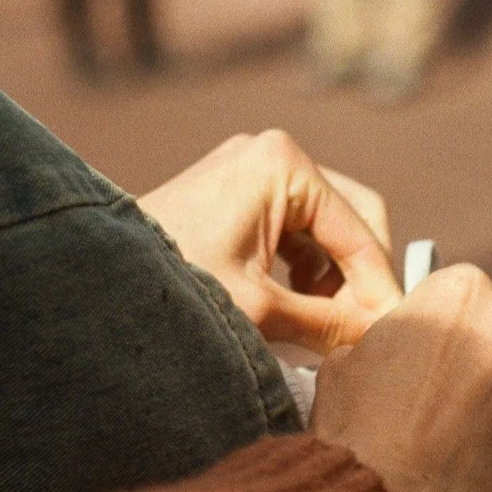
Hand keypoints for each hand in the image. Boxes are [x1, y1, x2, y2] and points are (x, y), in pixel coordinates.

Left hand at [138, 131, 400, 352]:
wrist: (95, 283)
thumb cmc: (173, 289)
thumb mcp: (260, 311)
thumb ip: (329, 323)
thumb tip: (380, 338)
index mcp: (283, 164)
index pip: (359, 232)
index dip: (380, 288)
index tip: (397, 333)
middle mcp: (272, 153)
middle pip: (352, 218)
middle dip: (359, 278)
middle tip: (366, 331)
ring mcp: (253, 169)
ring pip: (325, 227)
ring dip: (334, 278)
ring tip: (329, 329)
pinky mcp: (237, 192)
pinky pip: (295, 228)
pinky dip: (306, 269)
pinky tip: (299, 310)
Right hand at [310, 266, 491, 491]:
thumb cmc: (357, 427)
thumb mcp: (347, 359)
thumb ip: (387, 339)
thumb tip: (393, 350)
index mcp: (459, 295)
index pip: (471, 285)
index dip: (456, 314)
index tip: (442, 338)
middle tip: (470, 369)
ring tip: (478, 414)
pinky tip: (480, 454)